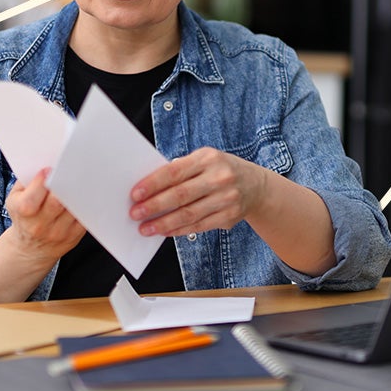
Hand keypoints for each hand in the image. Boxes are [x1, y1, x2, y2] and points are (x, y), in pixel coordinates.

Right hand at [3, 168, 84, 262]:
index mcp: (23, 213)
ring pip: (74, 208)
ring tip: (85, 175)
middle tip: (73, 167)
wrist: (30, 248)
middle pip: (57, 203)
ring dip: (80, 191)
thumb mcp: (15, 198)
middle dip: (65, 183)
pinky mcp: (74, 236)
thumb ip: (27, 181)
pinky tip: (89, 191)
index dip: (40, 183)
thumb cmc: (24, 215)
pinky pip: (84, 217)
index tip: (49, 169)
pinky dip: (88, 203)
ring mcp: (58, 232)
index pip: (31, 199)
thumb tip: (47, 162)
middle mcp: (40, 225)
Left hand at [129, 148, 269, 236]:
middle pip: (181, 194)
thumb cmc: (220, 170)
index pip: (175, 171)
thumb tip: (149, 189)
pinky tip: (165, 231)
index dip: (153, 183)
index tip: (135, 193)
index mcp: (208, 158)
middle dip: (154, 205)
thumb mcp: (204, 160)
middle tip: (135, 213)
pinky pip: (199, 226)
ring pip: (189, 214)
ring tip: (146, 228)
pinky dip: (179, 230)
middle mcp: (219, 177)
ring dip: (164, 223)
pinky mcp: (229, 217)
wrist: (255, 185)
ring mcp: (226, 198)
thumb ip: (181, 170)